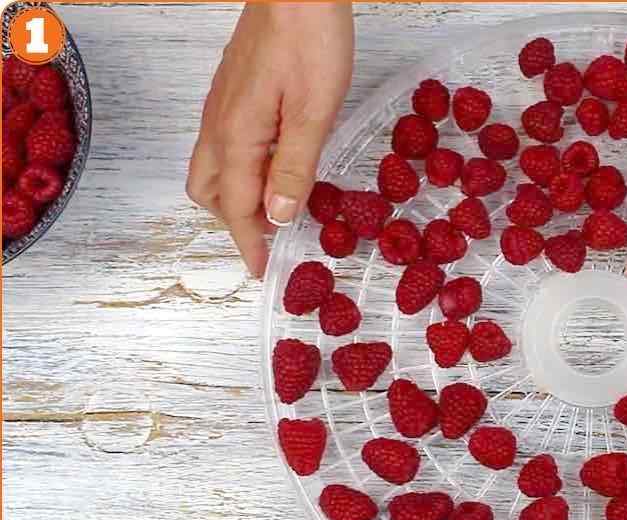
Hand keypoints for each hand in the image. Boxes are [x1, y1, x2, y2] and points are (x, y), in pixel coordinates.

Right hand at [186, 3, 352, 276]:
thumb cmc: (309, 40)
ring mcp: (223, 105)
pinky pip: (225, 145)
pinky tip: (274, 168)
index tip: (262, 271)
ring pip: (214, 168)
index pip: (237, 207)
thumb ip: (294, 166)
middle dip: (234, 224)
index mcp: (236, 135)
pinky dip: (242, 171)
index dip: (251, 243)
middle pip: (211, 191)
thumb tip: (278, 215)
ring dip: (236, 198)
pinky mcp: (234, 91)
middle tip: (269, 244)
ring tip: (272, 212)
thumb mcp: (313, 111)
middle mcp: (219, 124)